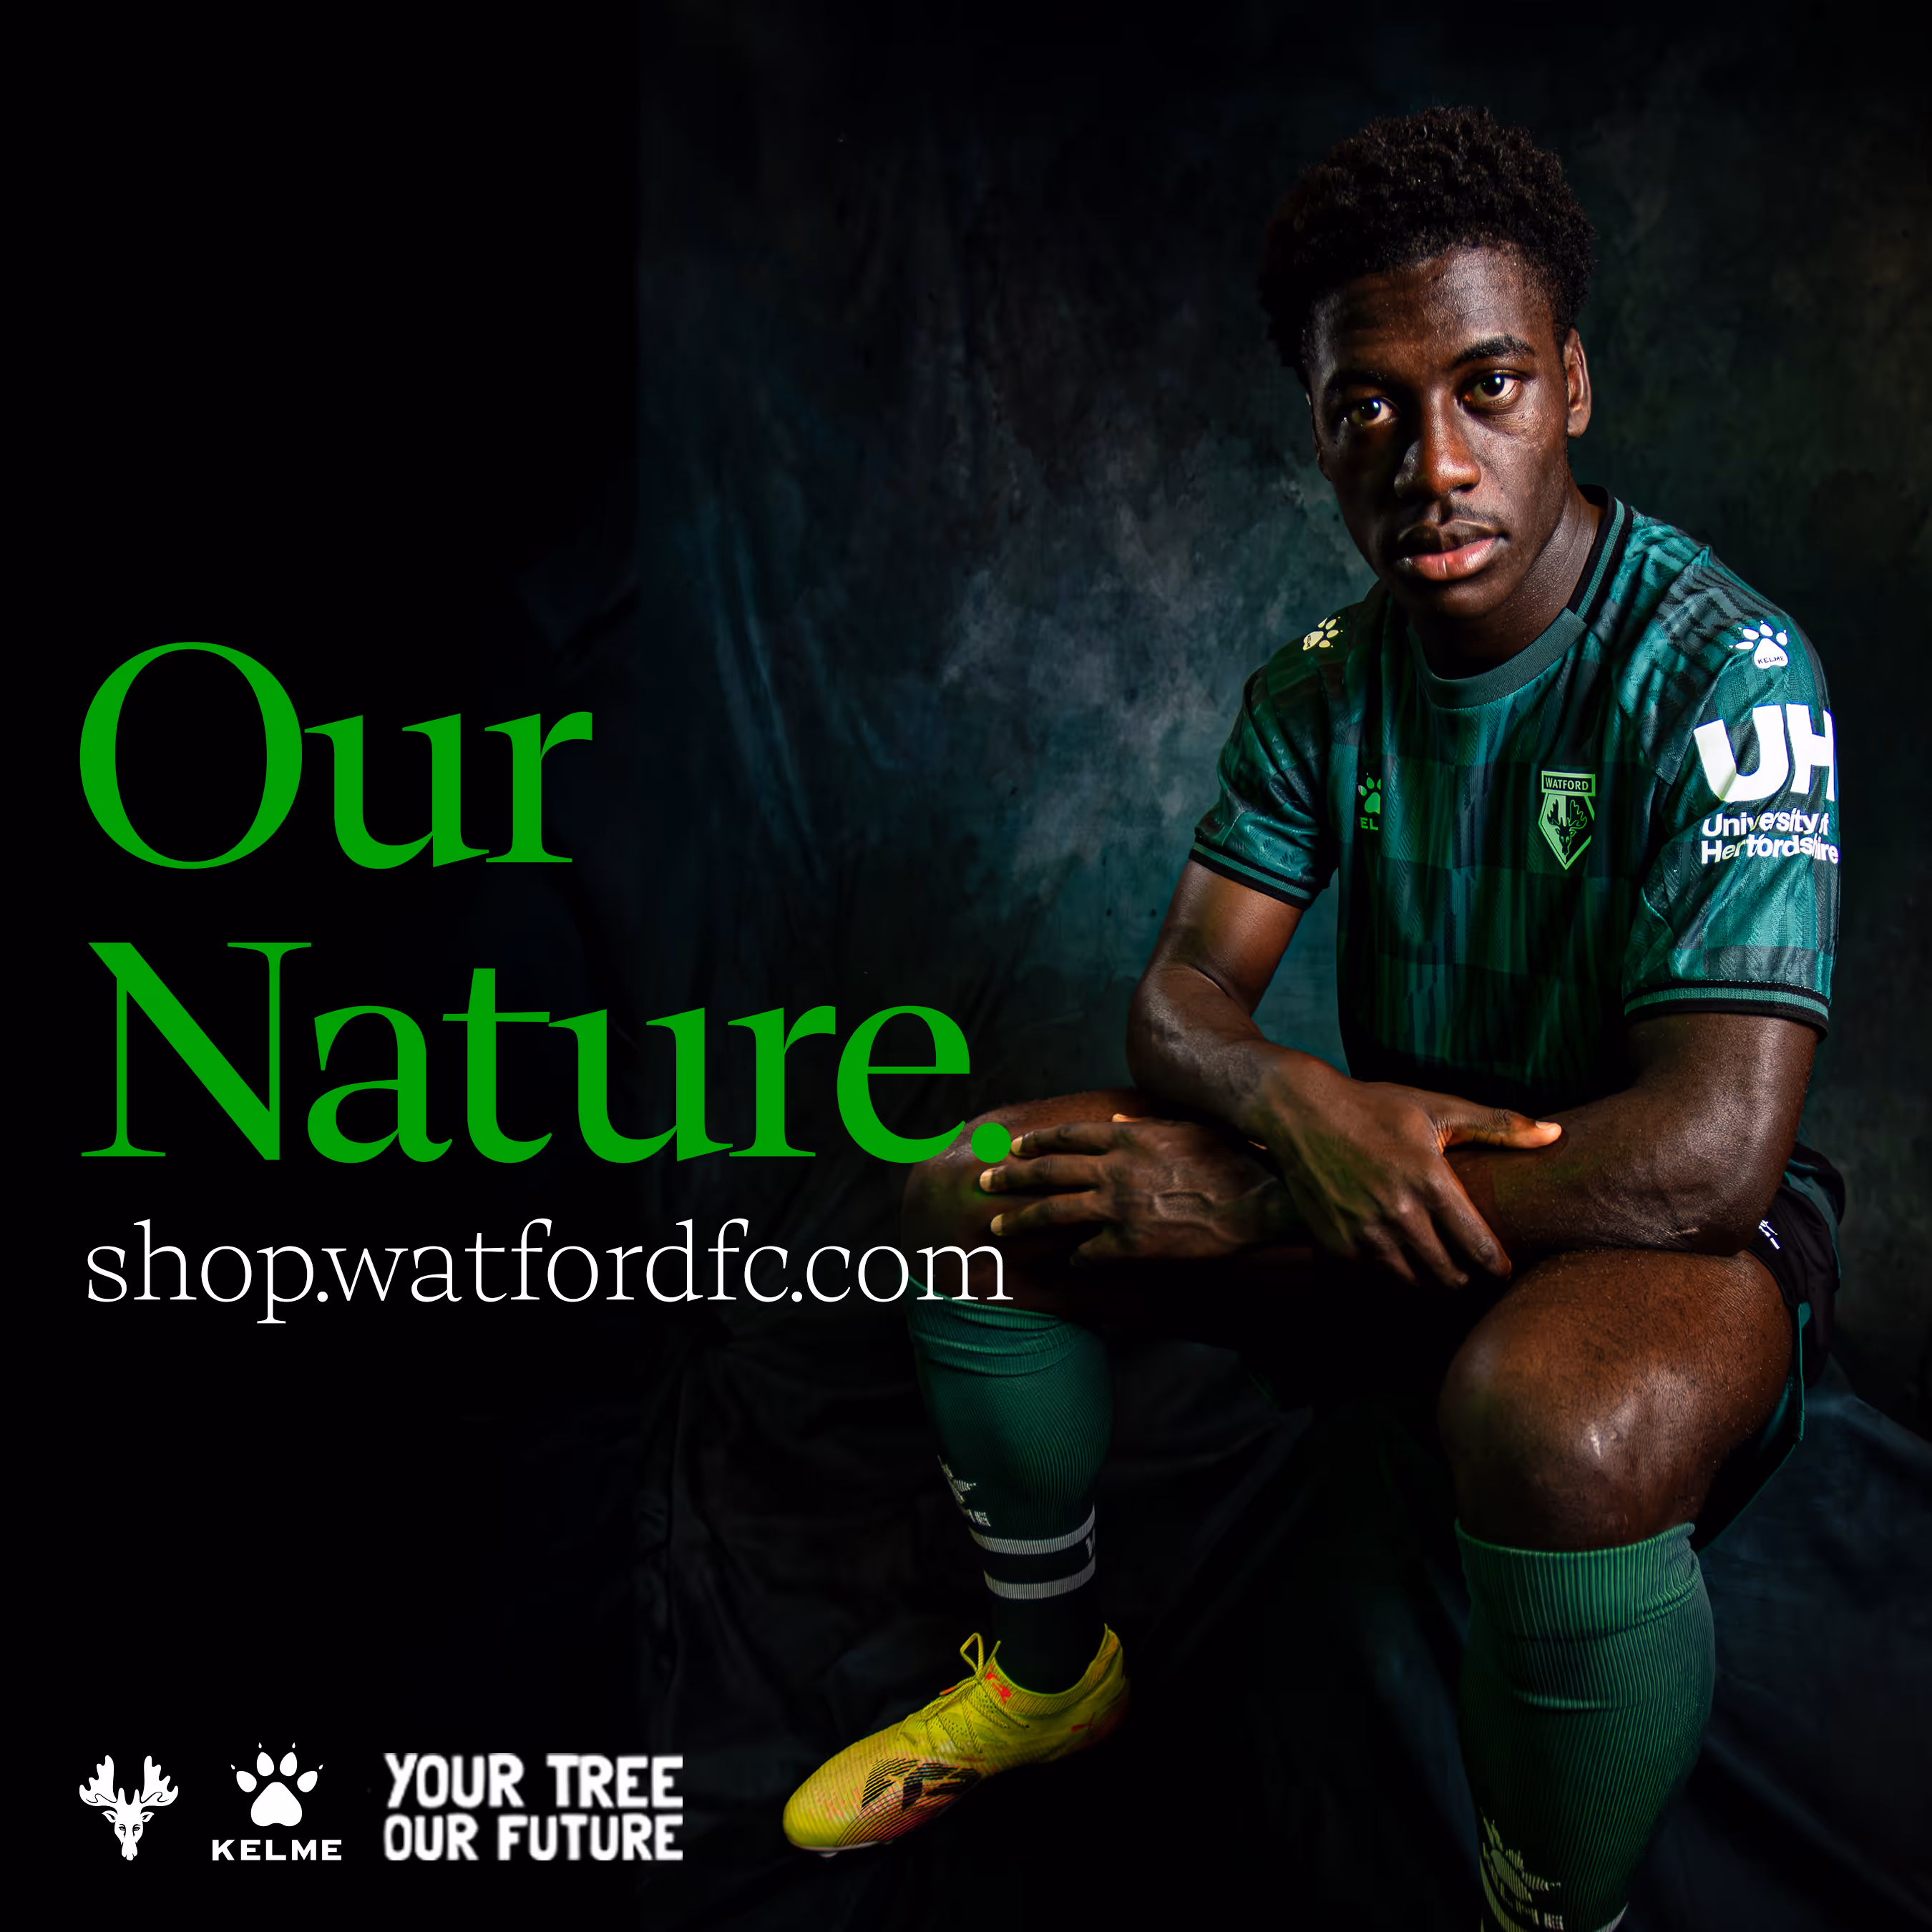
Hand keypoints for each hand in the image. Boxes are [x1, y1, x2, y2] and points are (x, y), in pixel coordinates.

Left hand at [978, 1114, 1291, 1266]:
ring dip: (1021, 1220)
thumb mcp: (1184, 1129)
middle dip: (1009, 1178)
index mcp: (1126, 1138)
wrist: (1257, 1198)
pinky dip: (1076, 1258)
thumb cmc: (1228, 1158)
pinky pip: (1090, 1253)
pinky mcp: (1132, 1243)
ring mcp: (1120, 1207)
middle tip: (982, 1183)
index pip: (1065, 1137)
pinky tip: (1069, 1263)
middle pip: (1047, 1172)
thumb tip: (1112, 1123)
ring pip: (1055, 1213)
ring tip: (997, 1228)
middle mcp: (1114, 1168)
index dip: (1034, 1144)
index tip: (1011, 1148)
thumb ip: (1142, 1126)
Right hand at [1260, 1065, 1560, 1287]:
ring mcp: (1364, 1234)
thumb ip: (1499, 1125)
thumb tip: (1556, 1134)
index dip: (1498, 1268)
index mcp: (1431, 1181)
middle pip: (1450, 1277)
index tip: (1502, 1270)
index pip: (1480, 1250)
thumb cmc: (1375, 1107)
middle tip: (1472, 1272)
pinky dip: (1392, 1276)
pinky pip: (1376, 1280)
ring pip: (1413, 1285)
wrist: (1299, 1113)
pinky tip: (1400, 1260)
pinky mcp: (1335, 1245)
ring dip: (1429, 1281)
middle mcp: (1398, 1214)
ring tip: (1439, 1269)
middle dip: (1466, 1279)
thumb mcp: (1437, 1108)